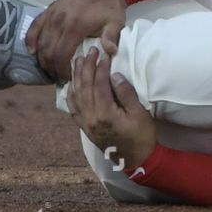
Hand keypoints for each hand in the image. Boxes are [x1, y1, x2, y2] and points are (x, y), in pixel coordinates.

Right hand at [27, 0, 126, 82]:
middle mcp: (60, 20)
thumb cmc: (110, 6)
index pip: (61, 55)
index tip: (66, 79)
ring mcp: (53, 14)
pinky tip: (32, 51)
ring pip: (40, 41)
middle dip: (51, 68)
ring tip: (50, 69)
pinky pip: (35, 26)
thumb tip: (110, 53)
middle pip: (48, 51)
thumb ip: (111, 38)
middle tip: (58, 78)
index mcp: (76, 25)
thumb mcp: (116, 22)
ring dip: (42, 58)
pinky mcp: (50, 9)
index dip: (61, 70)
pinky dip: (31, 39)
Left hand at [67, 45, 155, 174]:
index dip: (101, 67)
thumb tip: (114, 74)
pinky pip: (73, 109)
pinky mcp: (85, 128)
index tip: (104, 54)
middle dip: (87, 66)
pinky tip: (71, 84)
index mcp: (106, 114)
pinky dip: (70, 95)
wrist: (136, 160)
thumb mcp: (139, 114)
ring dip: (77, 76)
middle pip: (85, 87)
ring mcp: (86, 124)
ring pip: (76, 96)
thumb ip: (126, 93)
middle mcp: (92, 118)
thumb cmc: (142, 136)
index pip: (99, 84)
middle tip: (91, 51)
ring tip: (78, 60)